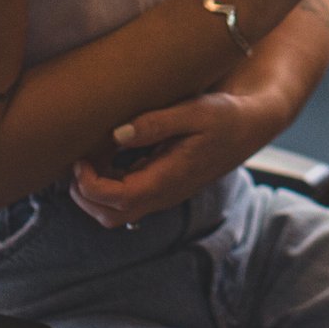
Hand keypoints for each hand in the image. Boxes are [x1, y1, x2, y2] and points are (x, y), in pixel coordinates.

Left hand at [70, 90, 281, 227]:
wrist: (249, 128)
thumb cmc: (223, 117)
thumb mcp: (194, 111)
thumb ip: (156, 123)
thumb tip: (117, 135)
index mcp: (168, 179)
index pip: (118, 200)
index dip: (90, 185)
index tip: (81, 159)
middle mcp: (164, 195)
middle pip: (110, 216)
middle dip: (85, 195)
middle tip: (79, 162)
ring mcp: (163, 195)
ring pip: (116, 214)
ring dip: (95, 193)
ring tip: (92, 158)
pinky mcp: (162, 188)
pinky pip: (128, 200)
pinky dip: (108, 186)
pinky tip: (110, 157)